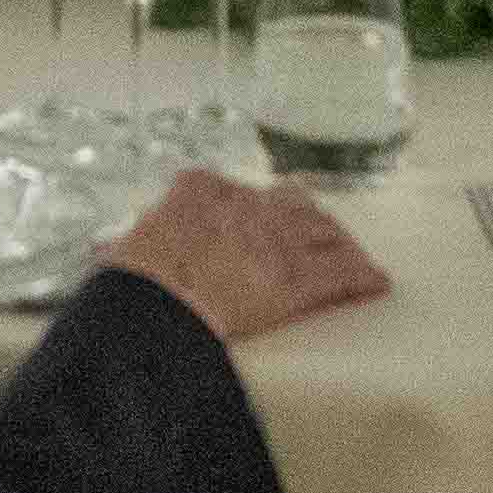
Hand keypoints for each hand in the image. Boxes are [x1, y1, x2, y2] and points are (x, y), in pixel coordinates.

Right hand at [96, 171, 385, 343]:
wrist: (152, 302)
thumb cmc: (130, 281)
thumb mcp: (128, 244)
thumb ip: (138, 241)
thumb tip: (115, 255)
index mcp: (204, 190)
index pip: (242, 192)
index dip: (261, 207)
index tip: (266, 214)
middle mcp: (249, 206)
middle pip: (295, 204)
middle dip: (309, 217)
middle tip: (321, 232)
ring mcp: (278, 242)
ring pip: (326, 234)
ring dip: (342, 244)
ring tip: (354, 255)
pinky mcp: (298, 282)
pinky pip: (342, 275)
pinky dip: (362, 278)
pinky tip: (376, 282)